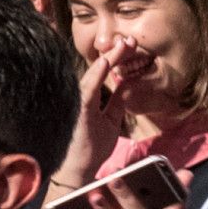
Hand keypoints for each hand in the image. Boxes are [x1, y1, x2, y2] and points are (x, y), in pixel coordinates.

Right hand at [56, 37, 143, 189]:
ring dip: (109, 58)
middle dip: (115, 53)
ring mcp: (77, 101)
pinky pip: (89, 88)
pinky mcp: (78, 109)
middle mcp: (81, 96)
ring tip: (122, 44)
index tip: (129, 45)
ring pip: (94, 73)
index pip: (103, 73)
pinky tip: (107, 62)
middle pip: (99, 69)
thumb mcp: (110, 122)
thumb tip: (125, 85)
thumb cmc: (91, 148)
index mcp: (89, 98)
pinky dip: (97, 74)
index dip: (117, 58)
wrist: (77, 170)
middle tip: (130, 39)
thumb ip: (116, 103)